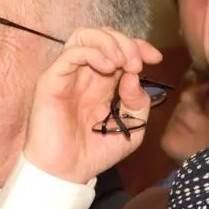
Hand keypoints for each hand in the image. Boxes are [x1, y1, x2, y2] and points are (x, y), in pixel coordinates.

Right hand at [22, 27, 163, 183]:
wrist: (67, 173)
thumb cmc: (94, 153)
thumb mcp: (132, 128)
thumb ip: (138, 102)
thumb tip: (133, 75)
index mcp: (103, 82)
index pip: (119, 48)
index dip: (138, 46)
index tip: (155, 59)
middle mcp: (84, 73)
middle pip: (103, 35)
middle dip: (126, 42)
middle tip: (137, 64)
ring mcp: (68, 75)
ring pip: (83, 35)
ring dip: (108, 42)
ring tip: (122, 62)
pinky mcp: (52, 80)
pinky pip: (71, 52)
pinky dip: (93, 52)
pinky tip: (108, 67)